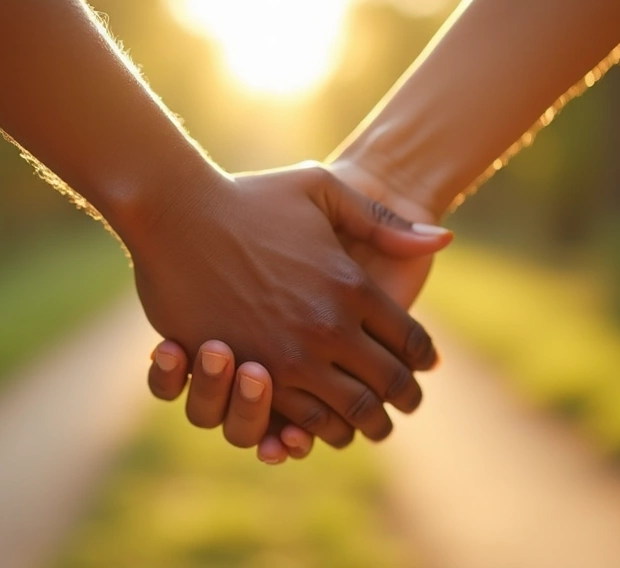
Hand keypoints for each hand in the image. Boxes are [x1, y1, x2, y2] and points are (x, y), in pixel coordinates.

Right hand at [130, 162, 449, 446]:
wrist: (177, 213)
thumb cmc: (251, 196)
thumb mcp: (324, 189)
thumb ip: (383, 221)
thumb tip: (442, 239)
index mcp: (353, 286)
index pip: (411, 342)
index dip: (423, 361)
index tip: (424, 369)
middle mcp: (328, 327)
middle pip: (388, 385)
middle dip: (403, 402)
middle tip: (407, 407)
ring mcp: (289, 355)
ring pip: (348, 412)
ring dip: (365, 425)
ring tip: (371, 427)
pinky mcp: (250, 373)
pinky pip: (299, 418)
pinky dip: (318, 429)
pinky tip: (324, 426)